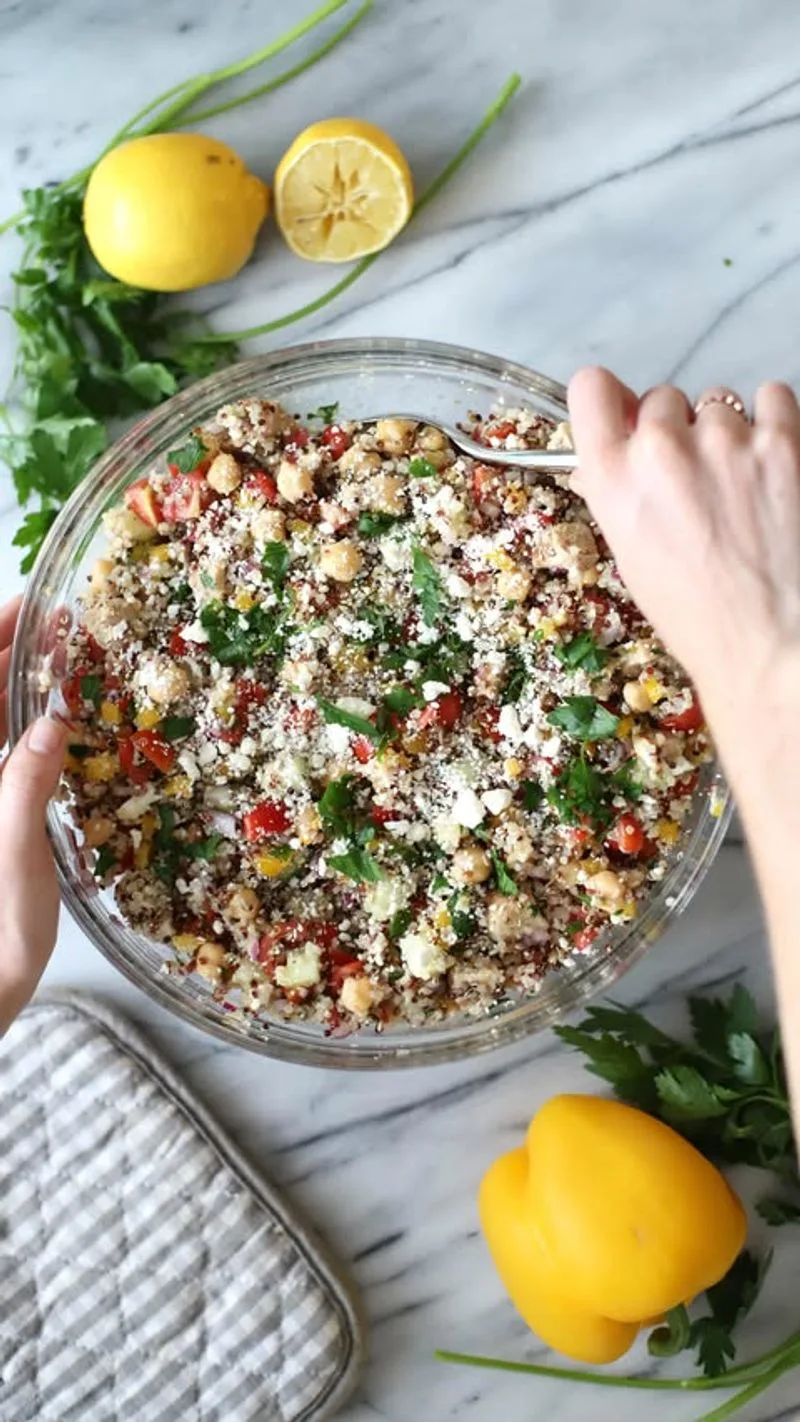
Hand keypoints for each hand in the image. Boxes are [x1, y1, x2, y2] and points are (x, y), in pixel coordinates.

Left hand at [0, 596, 65, 1033]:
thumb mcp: (12, 858)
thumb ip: (25, 785)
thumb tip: (52, 722)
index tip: (29, 605)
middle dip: (12, 655)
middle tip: (62, 623)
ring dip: (23, 689)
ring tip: (69, 658)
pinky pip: (6, 757)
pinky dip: (29, 729)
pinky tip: (61, 719)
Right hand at [567, 370, 799, 752]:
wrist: (769, 641)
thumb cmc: (699, 615)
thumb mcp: (632, 557)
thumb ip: (617, 494)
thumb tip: (609, 462)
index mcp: (613, 478)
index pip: (591, 387)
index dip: (609, 400)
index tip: (624, 414)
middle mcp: (662, 448)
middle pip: (661, 399)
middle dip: (675, 430)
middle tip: (693, 479)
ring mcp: (724, 440)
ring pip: (718, 402)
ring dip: (726, 432)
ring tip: (738, 485)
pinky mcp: (782, 440)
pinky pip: (772, 397)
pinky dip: (772, 421)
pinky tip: (769, 465)